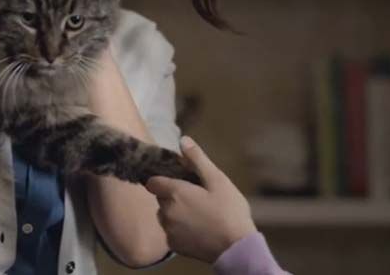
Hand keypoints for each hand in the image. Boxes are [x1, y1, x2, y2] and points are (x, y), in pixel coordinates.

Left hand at [145, 137, 256, 263]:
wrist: (236, 248)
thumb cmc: (229, 211)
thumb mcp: (217, 180)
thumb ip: (197, 159)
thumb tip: (183, 140)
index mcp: (175, 193)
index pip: (153, 182)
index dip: (164, 179)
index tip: (180, 181)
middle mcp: (166, 212)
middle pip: (161, 198)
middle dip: (174, 195)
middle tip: (198, 197)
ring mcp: (169, 231)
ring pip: (166, 216)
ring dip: (176, 213)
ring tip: (200, 214)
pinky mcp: (175, 246)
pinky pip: (171, 232)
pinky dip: (181, 229)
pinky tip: (199, 229)